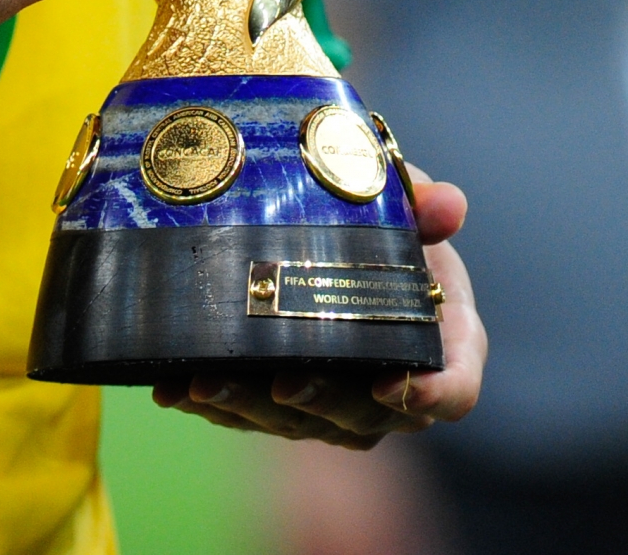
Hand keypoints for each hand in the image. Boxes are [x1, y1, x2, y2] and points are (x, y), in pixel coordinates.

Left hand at [154, 170, 486, 448]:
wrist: (334, 230)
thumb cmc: (383, 222)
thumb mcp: (402, 203)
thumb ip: (421, 203)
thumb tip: (445, 205)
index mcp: (444, 343)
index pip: (455, 389)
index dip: (431, 396)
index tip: (390, 385)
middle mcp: (394, 388)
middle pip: (368, 417)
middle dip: (320, 403)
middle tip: (281, 383)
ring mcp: (338, 404)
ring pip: (301, 424)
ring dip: (251, 409)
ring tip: (207, 384)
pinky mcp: (285, 404)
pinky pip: (250, 416)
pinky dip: (213, 404)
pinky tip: (172, 387)